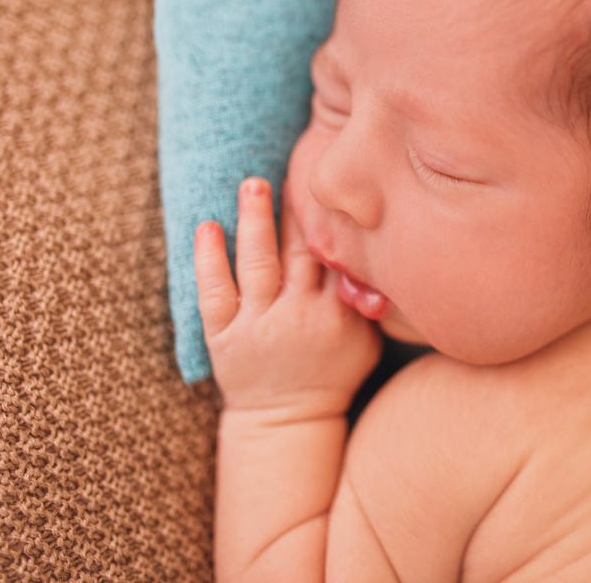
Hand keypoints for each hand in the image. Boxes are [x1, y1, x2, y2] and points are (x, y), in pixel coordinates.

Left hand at [194, 177, 381, 418]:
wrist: (287, 421)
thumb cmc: (332, 375)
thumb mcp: (368, 342)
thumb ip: (372, 301)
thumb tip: (383, 253)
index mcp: (338, 315)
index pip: (337, 255)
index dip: (333, 219)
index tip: (332, 186)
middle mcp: (298, 317)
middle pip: (299, 251)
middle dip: (297, 209)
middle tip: (296, 169)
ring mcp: (258, 326)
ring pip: (258, 262)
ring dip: (255, 219)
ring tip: (253, 184)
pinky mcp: (224, 337)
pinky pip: (213, 292)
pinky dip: (208, 258)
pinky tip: (207, 225)